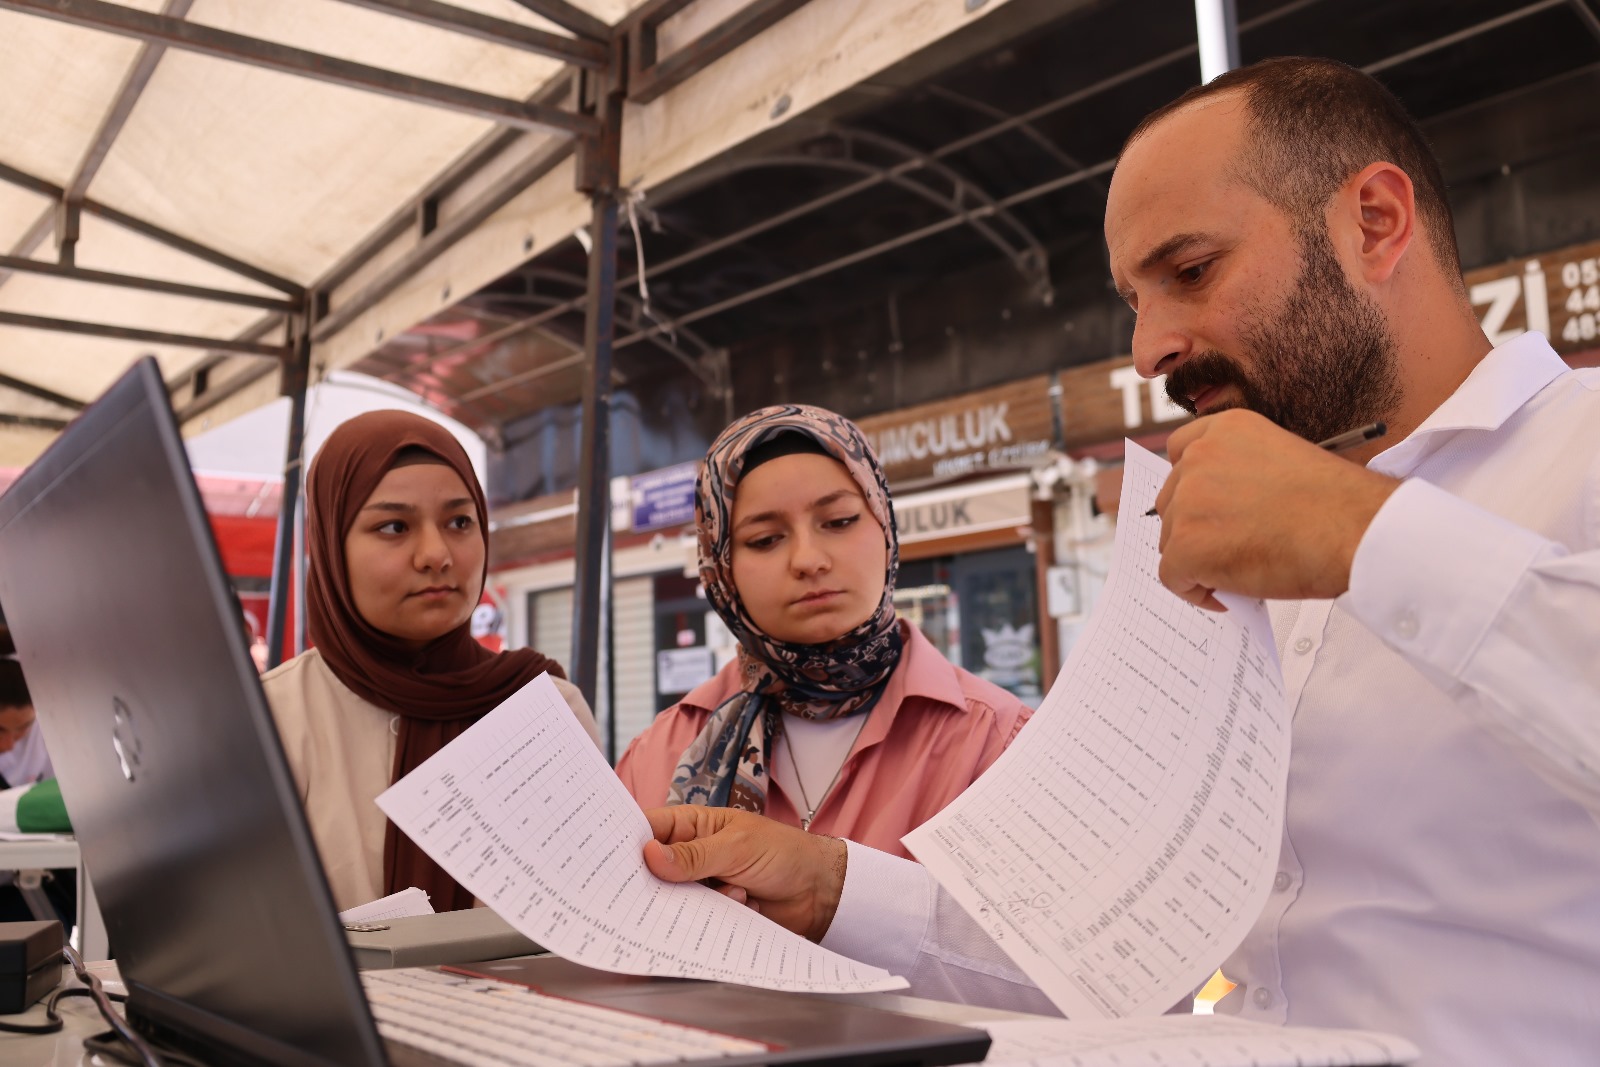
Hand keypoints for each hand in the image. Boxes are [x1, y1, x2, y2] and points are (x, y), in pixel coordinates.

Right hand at [642, 806, 846, 941]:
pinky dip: (709, 921)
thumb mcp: (737, 847)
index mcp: (691, 827)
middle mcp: (689, 858)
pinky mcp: (711, 916)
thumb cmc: (783, 853)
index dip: (626, 844)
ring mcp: (699, 888)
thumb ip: (694, 855)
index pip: (647, 830)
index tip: (607, 861)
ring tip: (730, 893)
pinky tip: (739, 908)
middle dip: (652, 883)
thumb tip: (649, 856)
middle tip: (658, 892)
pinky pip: (693, 924)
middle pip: (651, 872)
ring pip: (671, 902)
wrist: (820, 892)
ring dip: (692, 903)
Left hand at [1151, 410, 1400, 609]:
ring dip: (1197, 559)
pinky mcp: (1186, 545)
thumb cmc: (1336, 505)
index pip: (1179, 452)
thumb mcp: (1283, 461)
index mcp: (1225, 430)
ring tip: (1238, 571)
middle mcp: (1199, 458)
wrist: (1355, 530)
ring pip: (1171, 540)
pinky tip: (1227, 594)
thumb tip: (1224, 510)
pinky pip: (1173, 577)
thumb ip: (1242, 473)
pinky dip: (1194, 591)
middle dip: (1193, 527)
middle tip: (1227, 548)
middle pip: (1171, 501)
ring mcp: (1188, 501)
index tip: (1207, 510)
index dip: (1190, 488)